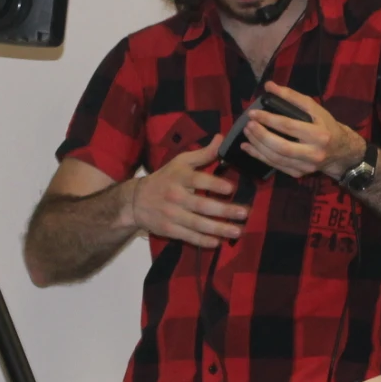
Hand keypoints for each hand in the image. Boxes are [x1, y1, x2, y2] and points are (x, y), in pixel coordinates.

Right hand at [125, 139, 246, 247]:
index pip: (198, 180)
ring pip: (197, 224)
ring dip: (219, 229)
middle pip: (201, 205)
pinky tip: (218, 242)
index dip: (214, 185)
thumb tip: (221, 138)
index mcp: (179, 177)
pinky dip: (203, 241)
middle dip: (224, 210)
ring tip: (237, 231)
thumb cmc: (165, 178)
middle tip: (244, 213)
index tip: (231, 189)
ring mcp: (171, 215)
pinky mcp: (169, 229)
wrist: (136, 200)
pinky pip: (188, 237)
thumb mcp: (181, 162)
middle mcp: (175, 196)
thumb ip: (203, 153)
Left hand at [240, 83, 364, 179]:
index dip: (269, 119)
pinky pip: (275, 166)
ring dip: (257, 146)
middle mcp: (314, 153)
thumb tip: (269, 86)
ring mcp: (306, 166)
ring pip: (276, 158)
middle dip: (261, 135)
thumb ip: (292, 97)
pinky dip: (259, 156)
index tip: (253, 113)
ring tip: (247, 133)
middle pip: (281, 146)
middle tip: (248, 125)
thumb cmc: (326, 126)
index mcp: (319, 134)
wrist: (341, 152)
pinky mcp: (299, 174)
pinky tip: (248, 147)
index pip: (289, 126)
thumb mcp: (315, 109)